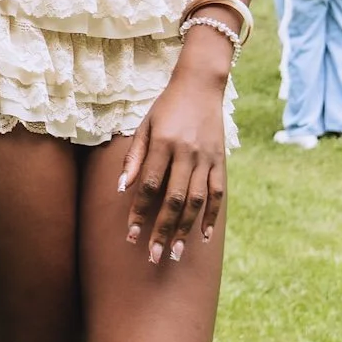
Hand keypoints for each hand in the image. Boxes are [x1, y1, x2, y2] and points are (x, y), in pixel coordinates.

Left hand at [117, 65, 229, 264]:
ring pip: (196, 201)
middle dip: (162, 229)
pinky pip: (218, 193)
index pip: (149, 185)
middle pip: (173, 199)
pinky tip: (205, 237)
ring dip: (185, 228)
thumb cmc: (165, 107)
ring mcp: (206, 158)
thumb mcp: (143, 126)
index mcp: (163, 143)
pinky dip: (212, 216)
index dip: (139, 212)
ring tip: (174, 252)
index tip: (131, 235)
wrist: (200, 85)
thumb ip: (133, 157)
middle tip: (153, 256)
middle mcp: (186, 153)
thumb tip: (120, 188)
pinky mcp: (220, 161)